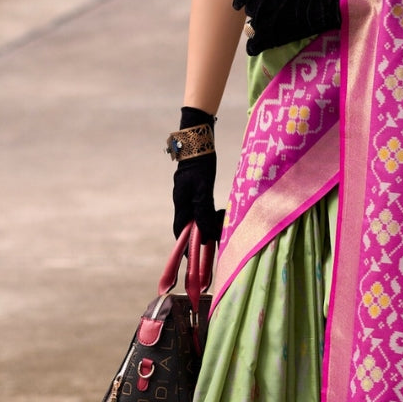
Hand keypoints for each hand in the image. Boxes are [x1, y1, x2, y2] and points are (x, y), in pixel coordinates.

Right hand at [172, 107, 224, 242]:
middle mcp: (182, 201)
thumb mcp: (203, 188)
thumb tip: (205, 235)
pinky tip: (220, 213)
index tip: (193, 260)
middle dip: (200, 236)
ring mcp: (188, 194)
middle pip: (189, 225)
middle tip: (215, 243)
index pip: (180, 231)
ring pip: (197, 216)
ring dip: (208, 224)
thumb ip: (203, 211)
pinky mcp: (195, 188)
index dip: (186, 246)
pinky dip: (210, 213)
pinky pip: (202, 207)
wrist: (199, 141)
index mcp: (181, 203)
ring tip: (221, 225)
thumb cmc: (200, 164)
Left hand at [231, 0, 342, 56]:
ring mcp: (262, 26)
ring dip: (255, 28)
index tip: (238, 5)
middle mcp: (257, 10)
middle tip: (266, 12)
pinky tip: (258, 44)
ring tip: (266, 26)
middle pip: (248, 13)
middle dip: (255, 12)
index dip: (239, 1)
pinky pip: (253, 47)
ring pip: (249, 29)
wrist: (317, 7)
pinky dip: (253, 46)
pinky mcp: (270, 40)